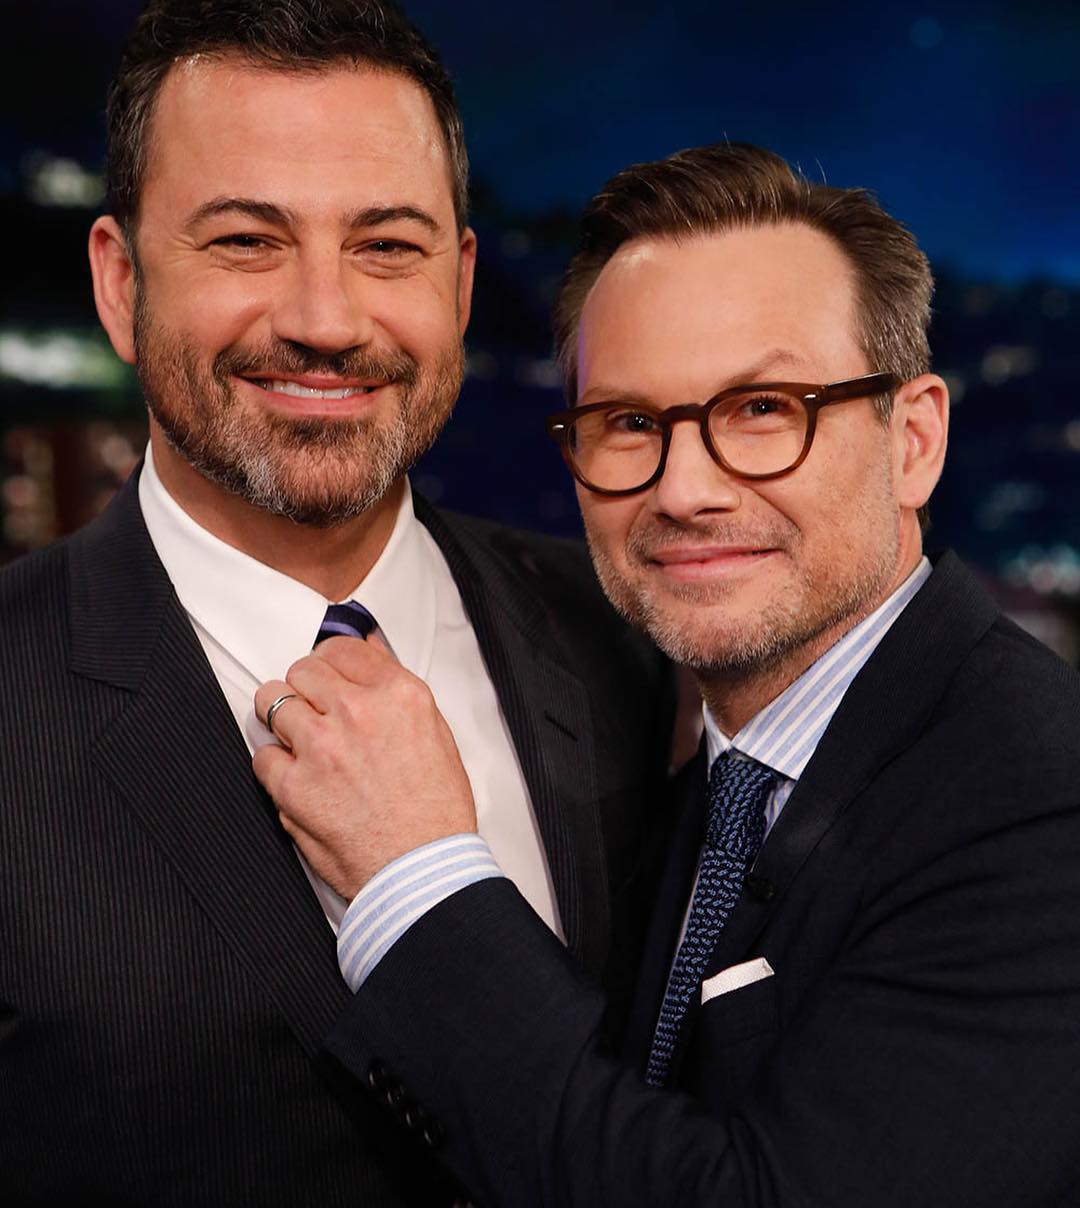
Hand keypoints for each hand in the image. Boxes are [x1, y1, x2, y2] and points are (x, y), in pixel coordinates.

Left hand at [253, 636, 476, 899]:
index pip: (343, 649)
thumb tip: (371, 661)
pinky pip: (262, 754)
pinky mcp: (293, 785)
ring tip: (300, 742)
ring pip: (272, 701)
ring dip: (283, 719)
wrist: (422, 871)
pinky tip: (297, 778)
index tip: (328, 676)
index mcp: (399, 696)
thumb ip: (397, 695)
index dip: (331, 663)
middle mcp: (358, 712)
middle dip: (305, 689)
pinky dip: (274, 765)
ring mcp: (321, 747)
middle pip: (303, 670)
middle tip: (314, 712)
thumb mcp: (436, 736)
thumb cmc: (436, 814)